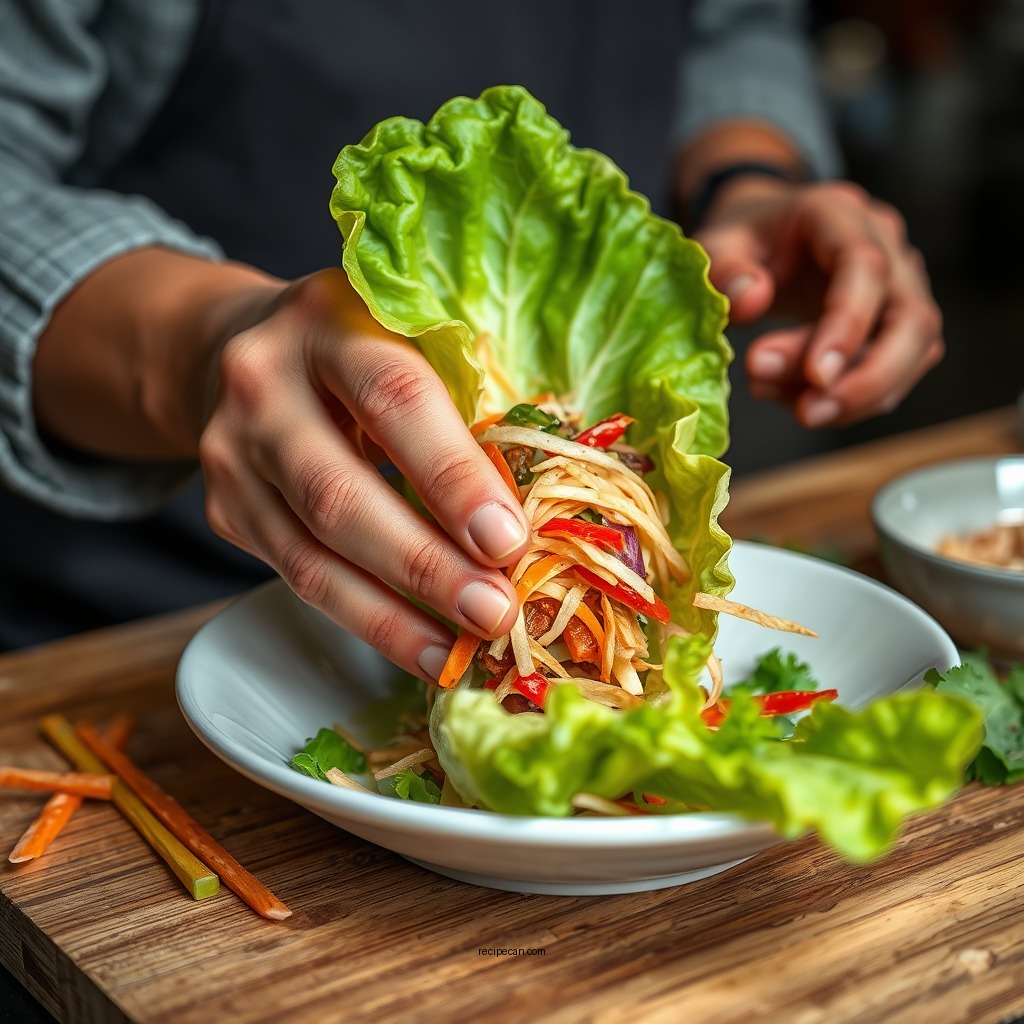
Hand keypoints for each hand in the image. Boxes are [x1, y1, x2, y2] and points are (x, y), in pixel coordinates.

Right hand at [198, 269, 531, 680]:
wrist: (234, 349)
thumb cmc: (355, 349)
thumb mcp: (405, 340)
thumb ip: (460, 399)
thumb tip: (539, 503)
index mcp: (327, 320)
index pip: (393, 399)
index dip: (452, 477)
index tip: (509, 541)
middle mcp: (263, 385)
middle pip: (339, 493)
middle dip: (424, 564)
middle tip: (495, 611)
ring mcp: (232, 454)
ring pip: (311, 555)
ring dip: (394, 615)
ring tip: (463, 649)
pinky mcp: (226, 509)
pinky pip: (297, 579)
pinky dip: (366, 621)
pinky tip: (421, 646)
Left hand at [693, 179, 943, 426]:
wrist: (765, 237)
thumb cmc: (743, 241)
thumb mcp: (715, 246)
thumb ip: (724, 270)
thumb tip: (751, 299)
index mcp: (838, 214)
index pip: (866, 268)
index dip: (847, 326)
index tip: (815, 375)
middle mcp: (886, 246)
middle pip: (913, 319)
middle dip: (867, 379)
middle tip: (807, 412)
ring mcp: (900, 285)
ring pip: (914, 353)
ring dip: (856, 396)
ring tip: (791, 406)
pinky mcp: (897, 323)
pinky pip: (895, 372)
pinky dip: (851, 400)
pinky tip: (798, 399)